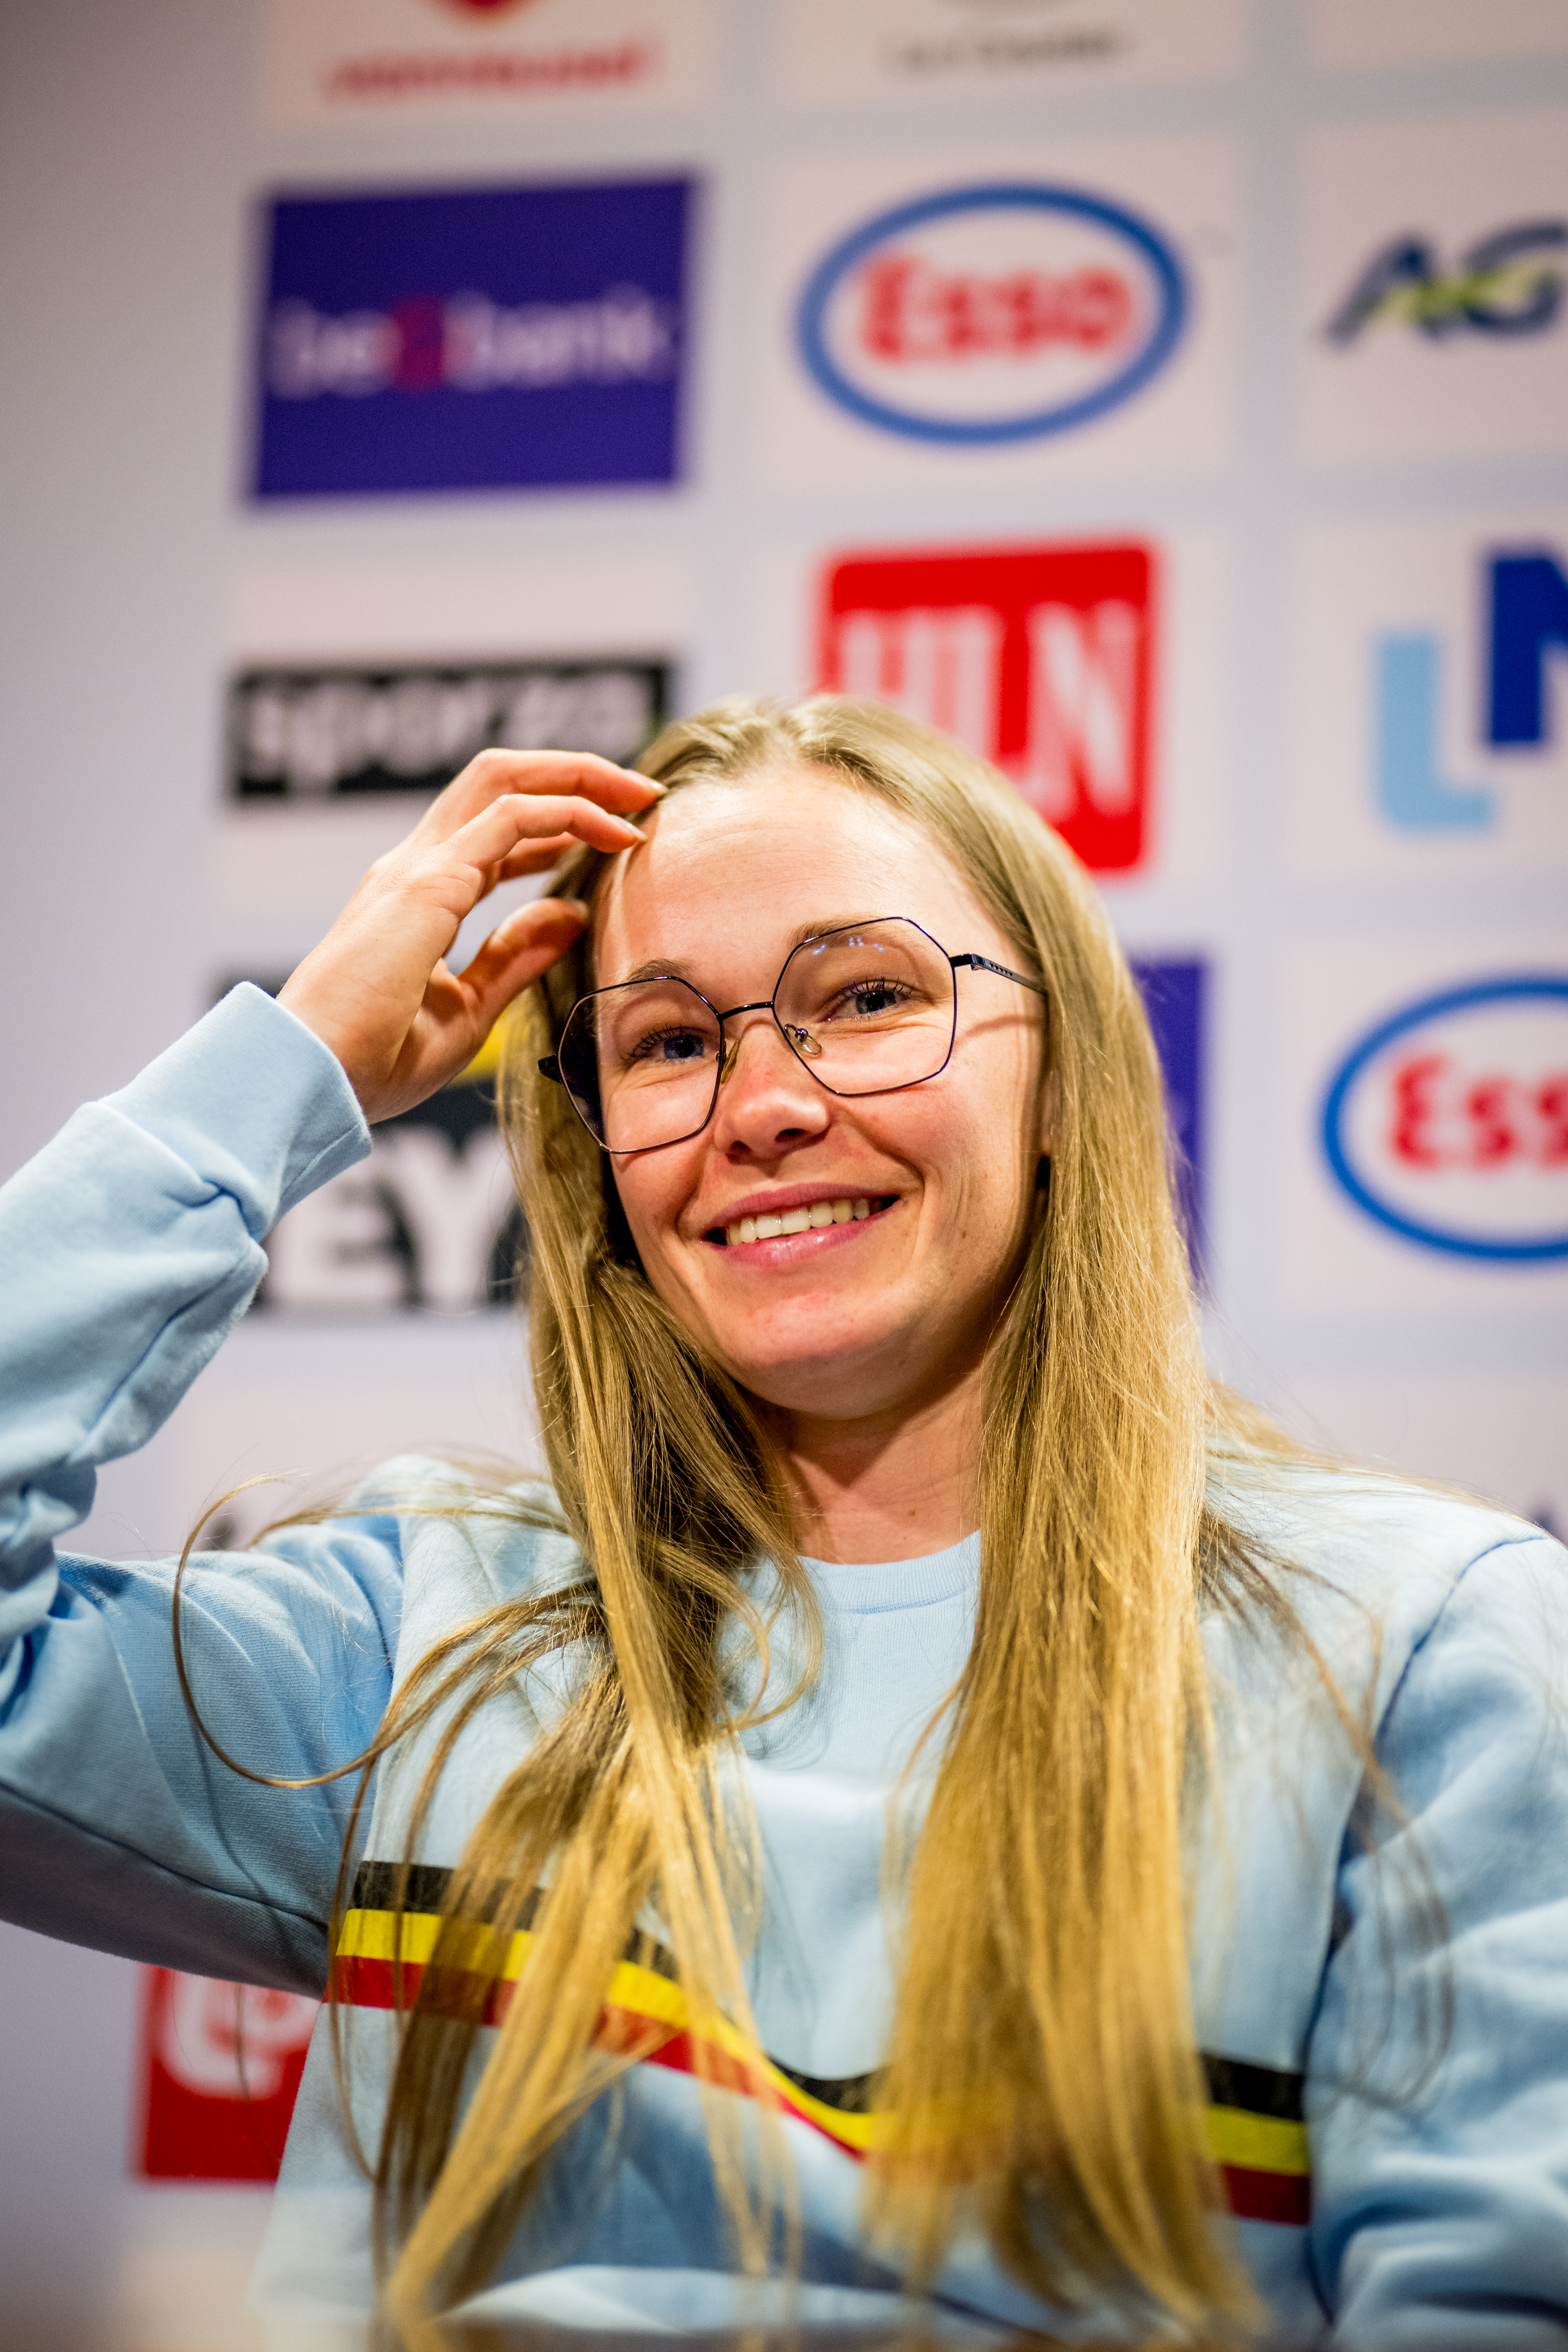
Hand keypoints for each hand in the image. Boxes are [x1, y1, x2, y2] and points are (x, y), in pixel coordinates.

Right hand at [276, 747, 656, 1122]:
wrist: (312, 1080)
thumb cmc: (373, 1062)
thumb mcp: (468, 1010)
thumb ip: (515, 958)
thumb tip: (572, 913)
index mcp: (418, 895)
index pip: (495, 829)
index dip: (559, 821)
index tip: (619, 835)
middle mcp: (415, 866)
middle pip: (499, 781)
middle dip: (575, 773)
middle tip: (641, 796)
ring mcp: (417, 868)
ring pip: (504, 780)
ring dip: (580, 779)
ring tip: (640, 800)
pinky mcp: (427, 883)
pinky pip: (510, 818)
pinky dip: (568, 813)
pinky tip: (613, 832)